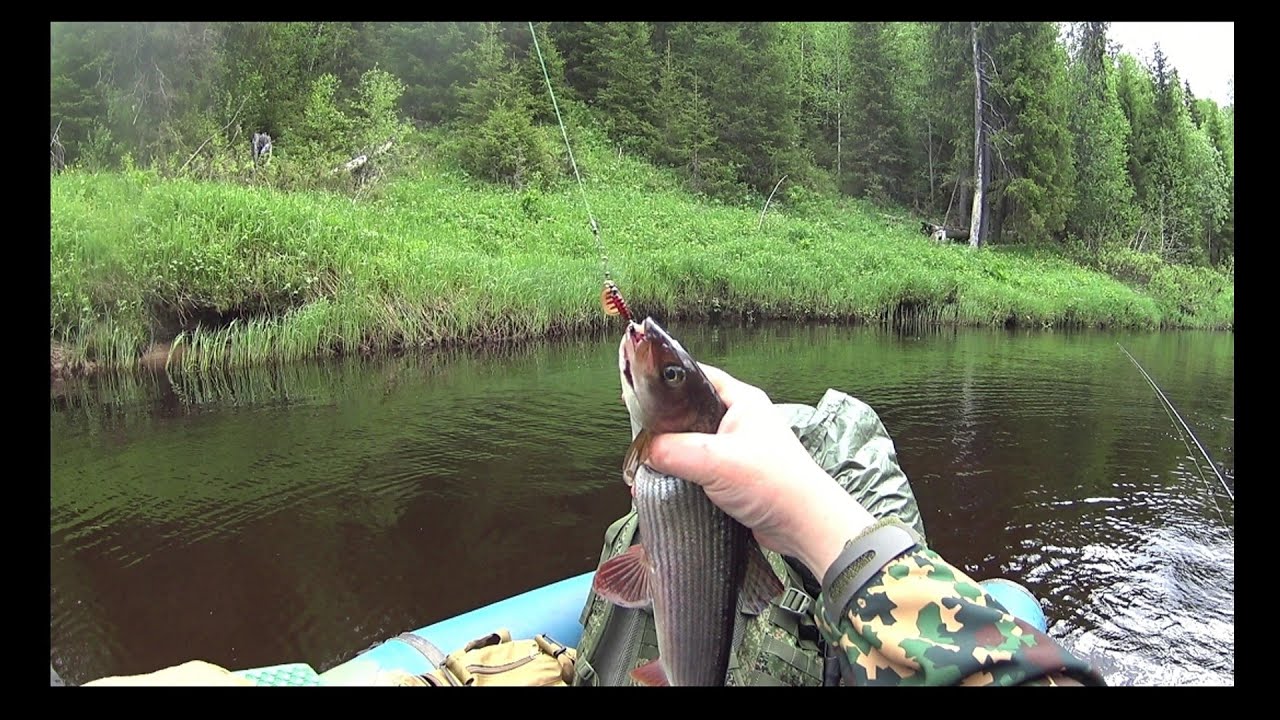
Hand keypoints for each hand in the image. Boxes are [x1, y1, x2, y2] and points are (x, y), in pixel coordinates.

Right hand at [644, 364, 876, 580]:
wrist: (804, 525)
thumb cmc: (777, 484)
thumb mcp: (716, 461)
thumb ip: (674, 451)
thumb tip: (647, 451)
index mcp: (742, 401)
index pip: (697, 377)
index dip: (668, 383)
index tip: (640, 392)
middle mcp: (740, 420)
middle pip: (689, 413)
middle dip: (666, 427)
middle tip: (644, 438)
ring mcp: (737, 448)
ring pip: (692, 443)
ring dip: (674, 456)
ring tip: (654, 466)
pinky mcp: (734, 474)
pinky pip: (699, 468)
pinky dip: (684, 475)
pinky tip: (671, 485)